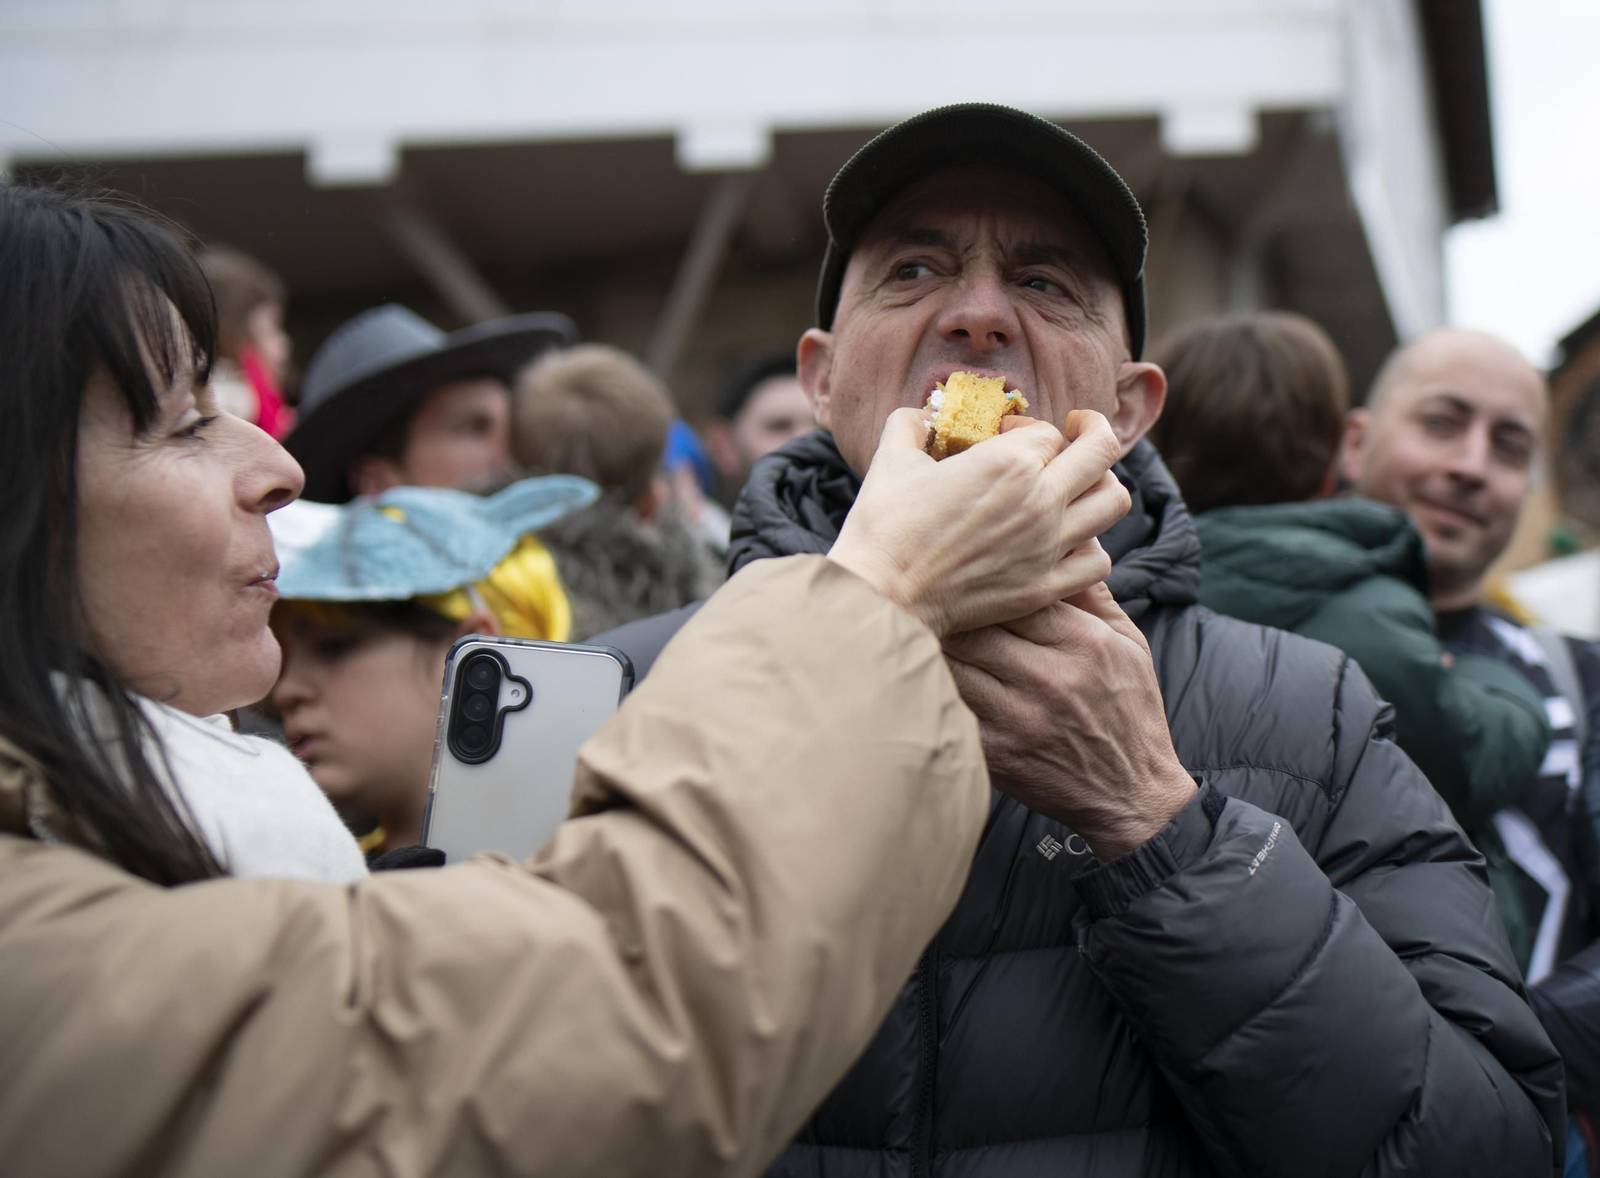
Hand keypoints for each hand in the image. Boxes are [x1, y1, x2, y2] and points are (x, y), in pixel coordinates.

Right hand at [827, 407, 1129, 635]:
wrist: (882, 595)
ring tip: (1079, 487)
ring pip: (1113, 502)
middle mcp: (1040, 500)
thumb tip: (923, 417)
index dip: (1028, 427)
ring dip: (1100, 486)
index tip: (1006, 437)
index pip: (1048, 430)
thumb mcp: (891, 458)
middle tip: (1078, 433)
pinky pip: (1098, 562)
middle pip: (1102, 451)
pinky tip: (1069, 542)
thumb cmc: (883, 526)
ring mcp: (1048, 547)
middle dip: (1093, 432)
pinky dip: (1091, 547)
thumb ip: (912, 424)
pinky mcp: (1044, 588)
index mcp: (1008, 462)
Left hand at [943, 583, 1195, 859]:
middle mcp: (1048, 678)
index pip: (1014, 594)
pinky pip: (948, 708)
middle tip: (927, 601)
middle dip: (948, 612)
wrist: (1132, 794)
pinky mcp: (995, 752)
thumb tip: (1068, 540)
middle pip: (973, 628)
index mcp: (1081, 643)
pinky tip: (923, 677)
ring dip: (931, 648)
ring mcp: (1018, 718)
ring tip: (916, 633)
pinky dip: (932, 689)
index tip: (965, 578)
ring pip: (952, 665)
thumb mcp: (1129, 643)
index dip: (982, 583)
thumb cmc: (1129, 710)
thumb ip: (1092, 593)